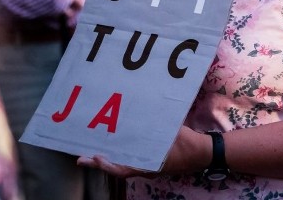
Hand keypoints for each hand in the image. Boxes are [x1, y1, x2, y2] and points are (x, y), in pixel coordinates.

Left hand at [77, 125, 206, 176]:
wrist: (202, 153)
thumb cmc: (188, 144)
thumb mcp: (173, 134)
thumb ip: (158, 128)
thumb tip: (144, 114)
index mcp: (149, 165)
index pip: (123, 169)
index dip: (107, 165)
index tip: (95, 157)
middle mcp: (144, 168)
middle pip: (117, 167)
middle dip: (99, 162)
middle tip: (80, 157)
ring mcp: (147, 166)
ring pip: (122, 165)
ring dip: (107, 159)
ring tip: (92, 150)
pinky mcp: (150, 162)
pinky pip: (131, 161)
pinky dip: (120, 156)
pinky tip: (115, 146)